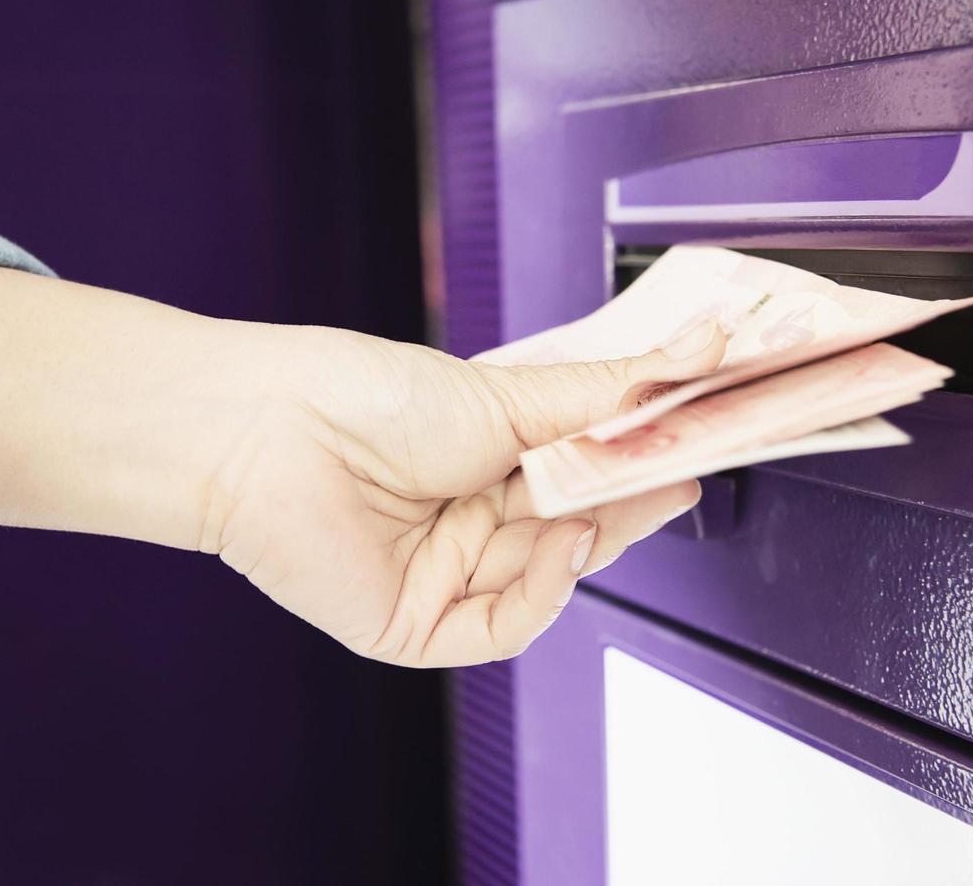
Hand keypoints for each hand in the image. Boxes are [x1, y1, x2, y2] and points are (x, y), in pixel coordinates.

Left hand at [197, 321, 725, 666]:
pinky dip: (543, 593)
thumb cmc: (366, 396)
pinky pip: (503, 627)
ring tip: (622, 494)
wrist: (269, 427)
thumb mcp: (511, 395)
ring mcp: (445, 578)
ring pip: (548, 579)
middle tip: (680, 471)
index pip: (586, 481)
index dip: (639, 471)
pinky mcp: (416, 627)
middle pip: (575, 531)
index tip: (696, 447)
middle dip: (627, 505)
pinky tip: (560, 547)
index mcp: (488, 465)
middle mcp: (470, 524)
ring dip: (590, 541)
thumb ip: (612, 390)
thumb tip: (704, 346)